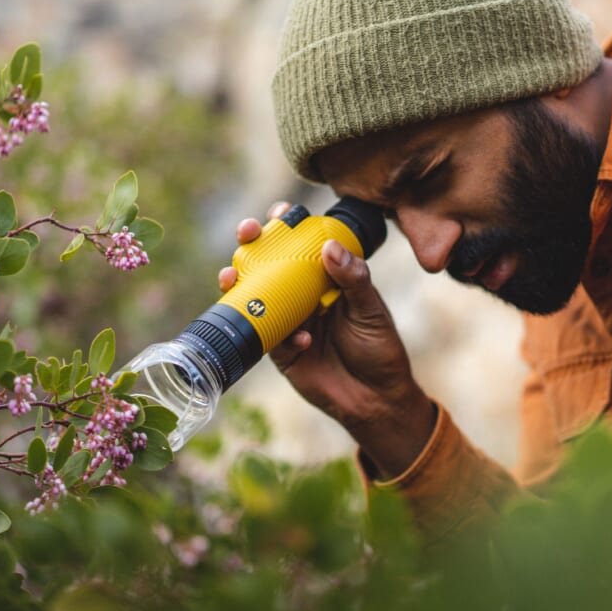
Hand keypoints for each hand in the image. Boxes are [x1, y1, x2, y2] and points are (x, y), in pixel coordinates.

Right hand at [218, 202, 435, 476]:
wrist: (376, 399)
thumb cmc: (379, 348)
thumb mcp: (371, 310)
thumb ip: (353, 279)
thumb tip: (329, 247)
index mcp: (325, 280)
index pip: (301, 245)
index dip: (285, 226)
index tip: (278, 211)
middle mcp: (302, 297)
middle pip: (268, 265)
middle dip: (250, 246)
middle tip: (245, 232)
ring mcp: (288, 323)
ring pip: (256, 298)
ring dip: (240, 284)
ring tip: (232, 276)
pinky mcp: (280, 352)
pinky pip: (268, 337)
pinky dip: (281, 335)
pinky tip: (303, 340)